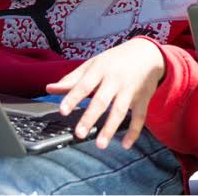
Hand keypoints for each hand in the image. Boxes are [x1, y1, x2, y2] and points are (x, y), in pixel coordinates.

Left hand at [46, 38, 164, 149]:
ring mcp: (130, 90)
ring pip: (119, 111)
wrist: (148, 52)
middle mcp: (115, 80)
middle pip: (101, 100)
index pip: (84, 85)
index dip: (73, 98)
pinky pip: (139, 117)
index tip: (62, 111)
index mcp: (100, 69)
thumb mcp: (94, 63)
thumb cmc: (115, 59)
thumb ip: (72, 78)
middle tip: (79, 134)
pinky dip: (134, 132)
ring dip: (110, 128)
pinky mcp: (143, 99)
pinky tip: (126, 144)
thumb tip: (49, 88)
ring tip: (100, 145)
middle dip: (90, 117)